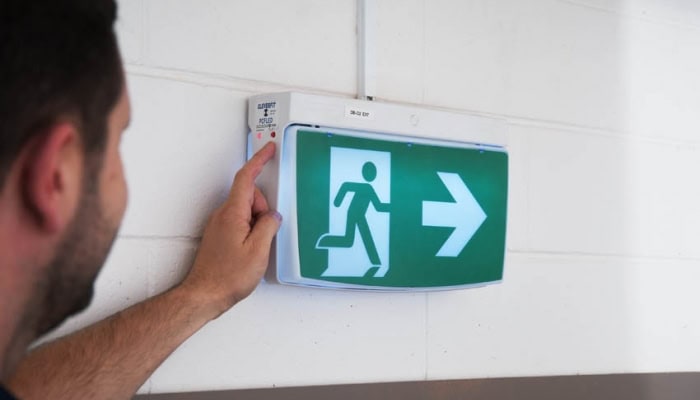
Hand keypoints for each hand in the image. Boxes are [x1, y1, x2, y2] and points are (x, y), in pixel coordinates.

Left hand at [179, 142, 280, 318]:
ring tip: (255, 249)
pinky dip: (250, 231)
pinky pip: (240, 223)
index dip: (259, 160)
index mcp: (232, 213)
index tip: (269, 148)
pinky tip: (249, 251)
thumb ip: (268, 226)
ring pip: (246, 212)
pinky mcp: (219, 235)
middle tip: (265, 234)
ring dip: (257, 224)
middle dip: (263, 209)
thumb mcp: (258, 251)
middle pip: (250, 197)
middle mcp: (223, 215)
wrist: (204, 295)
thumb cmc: (227, 277)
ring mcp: (219, 225)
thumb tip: (272, 216)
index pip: (246, 178)